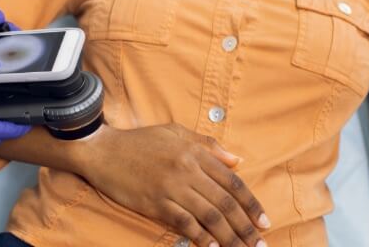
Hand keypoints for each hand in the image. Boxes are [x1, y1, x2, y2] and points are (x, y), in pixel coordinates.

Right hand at [76, 124, 270, 246]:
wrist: (103, 150)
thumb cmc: (139, 141)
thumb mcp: (176, 132)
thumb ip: (208, 145)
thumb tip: (237, 160)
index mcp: (194, 153)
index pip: (232, 182)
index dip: (251, 204)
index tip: (264, 221)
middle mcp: (187, 170)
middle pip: (225, 203)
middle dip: (247, 227)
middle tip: (261, 245)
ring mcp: (171, 188)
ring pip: (209, 217)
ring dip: (229, 238)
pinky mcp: (155, 203)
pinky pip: (184, 223)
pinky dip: (201, 238)